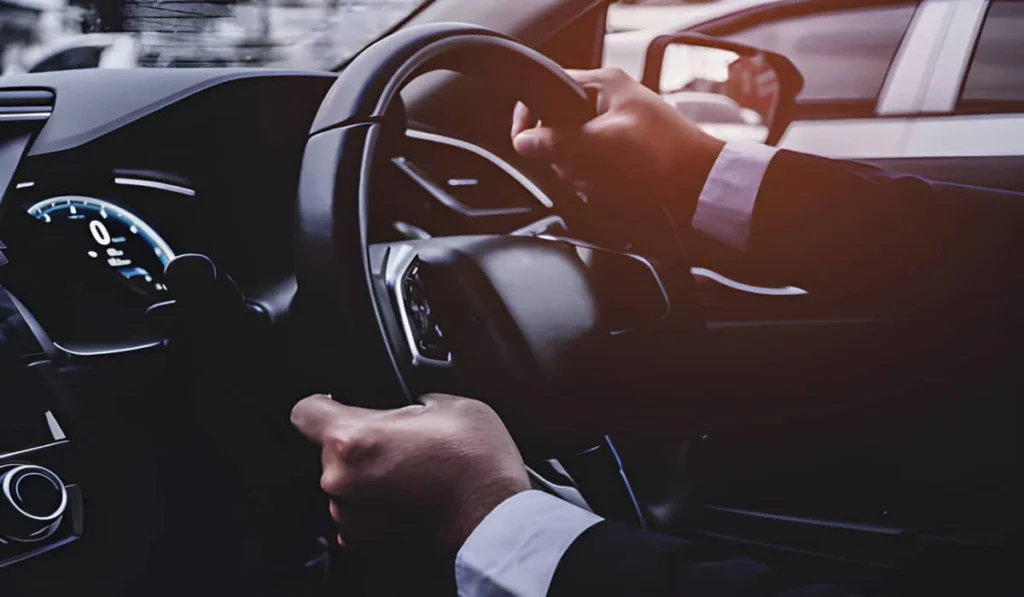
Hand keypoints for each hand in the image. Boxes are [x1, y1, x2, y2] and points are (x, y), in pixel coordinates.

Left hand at [290, 393, 529, 554]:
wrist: (496, 524)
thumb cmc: (478, 466)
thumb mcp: (451, 405)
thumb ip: (412, 401)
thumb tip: (409, 405)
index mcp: (354, 439)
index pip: (306, 411)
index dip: (322, 404)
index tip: (333, 404)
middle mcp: (341, 482)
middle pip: (330, 451)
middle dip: (360, 445)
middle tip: (402, 444)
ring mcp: (351, 519)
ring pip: (346, 486)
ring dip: (369, 480)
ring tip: (413, 476)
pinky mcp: (365, 547)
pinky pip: (359, 518)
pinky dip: (378, 510)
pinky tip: (411, 502)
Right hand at [511, 68, 724, 213]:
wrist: (702, 189)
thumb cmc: (666, 156)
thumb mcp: (606, 142)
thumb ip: (560, 141)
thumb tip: (524, 142)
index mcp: (604, 85)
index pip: (548, 88)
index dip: (531, 115)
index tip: (522, 141)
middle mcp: (605, 105)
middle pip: (555, 129)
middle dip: (563, 155)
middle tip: (583, 167)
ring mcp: (610, 134)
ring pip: (569, 156)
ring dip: (580, 174)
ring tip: (604, 181)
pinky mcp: (616, 160)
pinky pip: (586, 172)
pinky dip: (592, 184)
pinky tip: (609, 190)